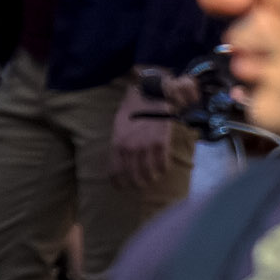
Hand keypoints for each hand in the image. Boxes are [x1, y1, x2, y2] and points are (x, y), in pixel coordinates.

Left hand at [111, 75, 176, 191]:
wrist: (149, 92)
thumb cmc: (132, 108)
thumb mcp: (119, 126)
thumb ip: (120, 143)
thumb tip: (121, 158)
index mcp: (117, 145)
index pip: (115, 172)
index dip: (119, 183)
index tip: (123, 187)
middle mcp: (129, 149)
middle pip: (132, 175)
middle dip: (137, 183)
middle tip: (141, 184)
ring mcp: (145, 146)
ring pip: (147, 172)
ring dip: (151, 178)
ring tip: (153, 178)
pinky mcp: (161, 141)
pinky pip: (162, 162)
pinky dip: (163, 168)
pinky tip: (163, 169)